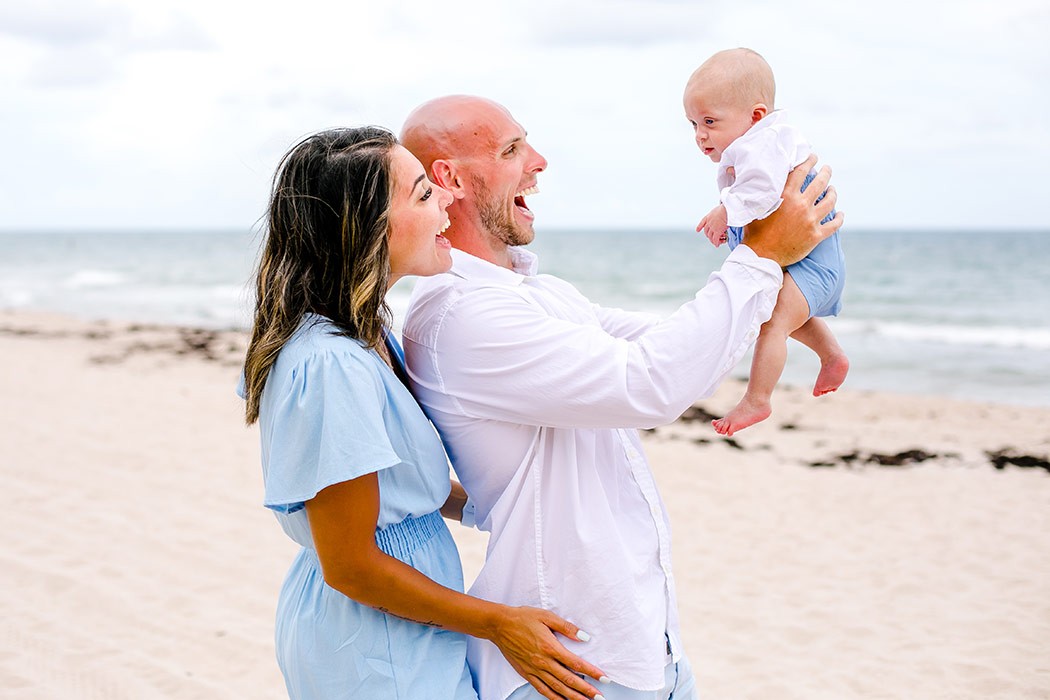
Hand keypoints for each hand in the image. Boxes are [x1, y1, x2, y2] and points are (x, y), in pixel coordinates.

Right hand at [490, 606, 607, 699]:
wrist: (500, 625)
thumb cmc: (523, 618)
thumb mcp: (547, 616)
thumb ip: (566, 627)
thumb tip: (584, 637)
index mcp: (550, 647)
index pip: (576, 663)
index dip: (592, 672)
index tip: (604, 678)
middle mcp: (543, 662)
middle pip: (569, 680)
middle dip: (586, 690)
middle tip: (599, 697)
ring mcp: (534, 669)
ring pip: (557, 688)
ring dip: (573, 697)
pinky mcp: (526, 674)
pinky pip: (542, 689)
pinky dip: (553, 697)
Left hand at [697, 204, 728, 246]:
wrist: (728, 210)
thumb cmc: (726, 209)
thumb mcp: (718, 210)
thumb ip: (717, 214)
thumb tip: (721, 216)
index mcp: (708, 217)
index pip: (702, 222)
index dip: (699, 227)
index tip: (697, 230)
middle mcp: (709, 223)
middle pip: (706, 232)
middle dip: (710, 236)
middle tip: (715, 238)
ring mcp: (712, 227)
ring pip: (711, 237)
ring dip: (714, 240)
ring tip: (718, 242)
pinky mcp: (717, 231)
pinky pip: (715, 239)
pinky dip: (716, 243)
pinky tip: (717, 245)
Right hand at [741, 154, 842, 266]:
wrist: (761, 257)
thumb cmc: (753, 232)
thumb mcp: (749, 207)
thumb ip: (745, 187)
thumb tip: (730, 167)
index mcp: (785, 196)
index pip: (801, 171)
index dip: (808, 161)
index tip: (812, 157)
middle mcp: (800, 205)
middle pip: (820, 182)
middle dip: (826, 173)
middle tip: (827, 169)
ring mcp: (810, 220)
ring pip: (830, 201)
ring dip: (833, 193)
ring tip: (832, 190)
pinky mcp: (816, 236)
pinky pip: (834, 224)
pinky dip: (839, 218)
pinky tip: (839, 214)